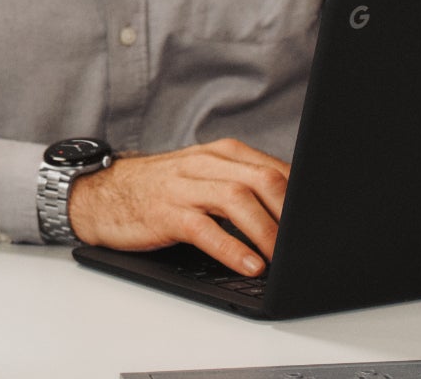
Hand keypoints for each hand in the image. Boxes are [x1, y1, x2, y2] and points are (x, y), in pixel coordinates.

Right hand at [67, 139, 290, 276]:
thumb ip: (243, 186)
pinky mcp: (165, 213)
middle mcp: (205, 165)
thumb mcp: (203, 178)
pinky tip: (250, 266)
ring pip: (238, 201)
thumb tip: (292, 212)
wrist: (99, 194)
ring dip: (268, 232)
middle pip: (263, 181)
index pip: (275, 170)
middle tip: (308, 243)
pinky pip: (205, 229)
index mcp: (221, 154)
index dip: (303, 198)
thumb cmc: (158, 191)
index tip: (320, 224)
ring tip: (284, 259)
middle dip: (292, 214)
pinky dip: (232, 249)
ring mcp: (184, 187)